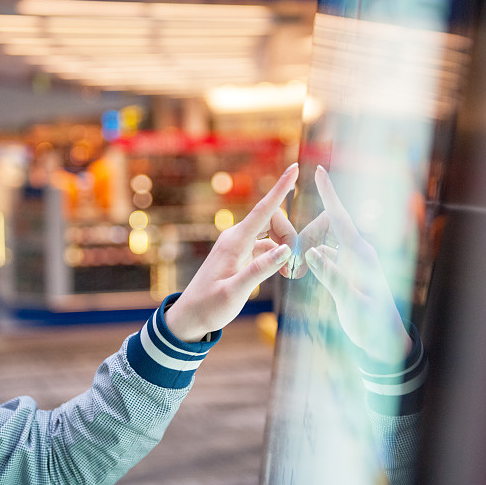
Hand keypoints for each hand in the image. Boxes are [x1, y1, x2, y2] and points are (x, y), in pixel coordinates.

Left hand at [165, 163, 298, 341]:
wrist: (191, 316)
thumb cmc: (210, 306)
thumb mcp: (235, 292)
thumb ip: (260, 271)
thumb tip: (286, 250)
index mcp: (235, 242)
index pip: (264, 210)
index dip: (281, 188)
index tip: (294, 168)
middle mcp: (236, 237)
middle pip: (273, 220)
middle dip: (290, 236)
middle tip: (294, 268)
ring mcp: (237, 244)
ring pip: (271, 233)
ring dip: (285, 247)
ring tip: (290, 274)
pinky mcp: (239, 254)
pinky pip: (266, 245)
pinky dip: (277, 255)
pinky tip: (282, 273)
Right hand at [302, 166, 411, 363]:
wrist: (384, 341)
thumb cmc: (371, 324)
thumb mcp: (350, 303)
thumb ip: (332, 277)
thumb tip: (312, 251)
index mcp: (361, 255)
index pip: (340, 218)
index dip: (328, 194)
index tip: (319, 171)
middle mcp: (358, 252)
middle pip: (327, 228)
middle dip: (307, 235)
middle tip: (295, 265)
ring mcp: (353, 260)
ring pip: (323, 240)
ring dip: (308, 248)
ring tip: (296, 272)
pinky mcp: (348, 269)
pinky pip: (326, 253)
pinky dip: (312, 258)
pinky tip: (304, 270)